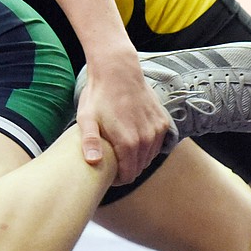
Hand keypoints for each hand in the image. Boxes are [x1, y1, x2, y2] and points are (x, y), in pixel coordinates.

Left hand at [75, 55, 171, 184]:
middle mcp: (147, 140)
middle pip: (139, 168)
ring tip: (120, 149)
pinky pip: (157, 144)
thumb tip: (93, 162)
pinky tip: (133, 137)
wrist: (118, 70)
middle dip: (126, 169)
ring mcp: (157, 131)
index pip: (128, 176)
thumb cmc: (99, 95)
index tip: (107, 173)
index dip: (117, 179)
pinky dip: (147, 145)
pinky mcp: (163, 122)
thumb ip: (90, 142)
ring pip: (149, 157)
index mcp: (128, 143)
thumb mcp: (86, 118)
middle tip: (112, 160)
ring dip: (137, 157)